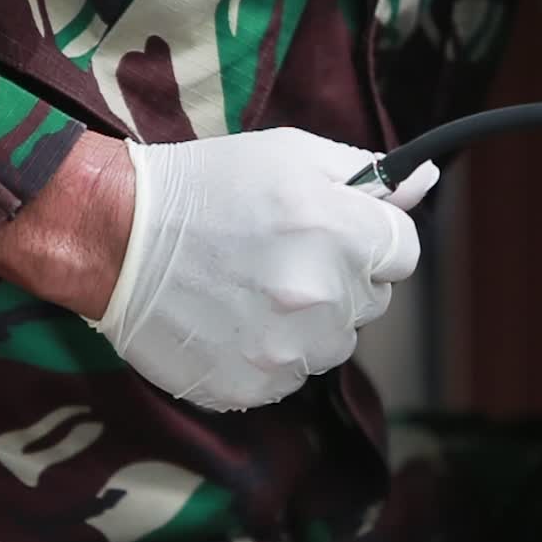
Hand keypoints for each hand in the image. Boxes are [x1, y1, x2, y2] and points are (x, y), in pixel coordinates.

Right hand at [87, 128, 438, 411]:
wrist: (116, 236)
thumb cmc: (205, 186)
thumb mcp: (289, 156)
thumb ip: (365, 175)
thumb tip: (424, 180)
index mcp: (337, 230)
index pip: (404, 252)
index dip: (373, 239)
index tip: (338, 233)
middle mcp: (319, 294)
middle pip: (372, 300)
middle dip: (341, 279)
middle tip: (280, 256)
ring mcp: (286, 348)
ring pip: (335, 344)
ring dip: (310, 322)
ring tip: (253, 289)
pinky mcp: (253, 385)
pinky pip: (292, 376)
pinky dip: (272, 354)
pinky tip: (234, 320)